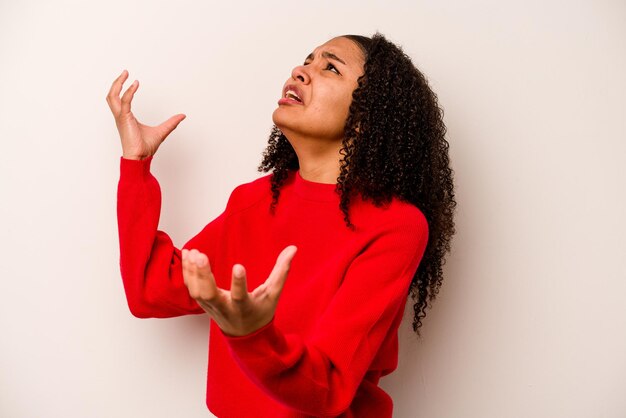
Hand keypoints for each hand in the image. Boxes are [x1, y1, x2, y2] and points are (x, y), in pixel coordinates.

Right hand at [106, 69, 185, 159]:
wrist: (141, 157)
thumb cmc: (146, 148)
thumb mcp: (162, 131)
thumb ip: (171, 123)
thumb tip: (182, 116)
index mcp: (126, 118)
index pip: (120, 100)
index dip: (126, 90)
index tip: (134, 81)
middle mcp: (121, 116)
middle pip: (111, 96)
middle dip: (117, 83)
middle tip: (125, 72)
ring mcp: (121, 118)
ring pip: (112, 97)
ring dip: (117, 84)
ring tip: (125, 74)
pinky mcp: (124, 119)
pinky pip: (124, 102)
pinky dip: (129, 92)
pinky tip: (136, 84)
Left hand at [182, 246, 297, 336]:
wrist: (245, 335)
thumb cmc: (261, 311)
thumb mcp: (273, 294)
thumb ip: (282, 271)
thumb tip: (293, 248)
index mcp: (244, 308)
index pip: (240, 297)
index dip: (238, 283)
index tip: (238, 266)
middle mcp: (225, 309)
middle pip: (209, 295)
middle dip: (203, 276)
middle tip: (201, 256)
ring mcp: (211, 307)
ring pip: (196, 292)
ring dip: (192, 272)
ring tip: (194, 252)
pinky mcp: (203, 303)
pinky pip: (191, 288)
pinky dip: (187, 272)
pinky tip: (188, 254)